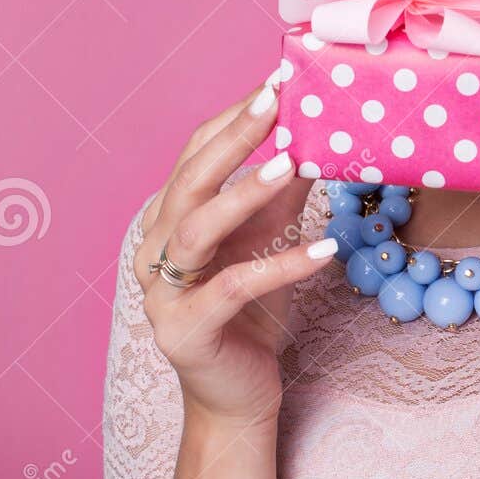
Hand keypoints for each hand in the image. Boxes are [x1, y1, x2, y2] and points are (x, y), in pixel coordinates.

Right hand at [134, 77, 336, 428]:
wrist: (238, 394)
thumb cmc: (252, 311)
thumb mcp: (270, 240)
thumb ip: (283, 194)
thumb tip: (316, 137)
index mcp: (170, 220)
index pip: (194, 155)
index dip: (232, 119)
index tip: (276, 84)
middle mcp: (155, 250)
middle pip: (189, 182)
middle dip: (233, 138)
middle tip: (276, 103)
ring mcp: (162, 292)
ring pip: (197, 230)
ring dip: (245, 193)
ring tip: (292, 163)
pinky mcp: (185, 331)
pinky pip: (233, 288)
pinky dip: (280, 266)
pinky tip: (324, 250)